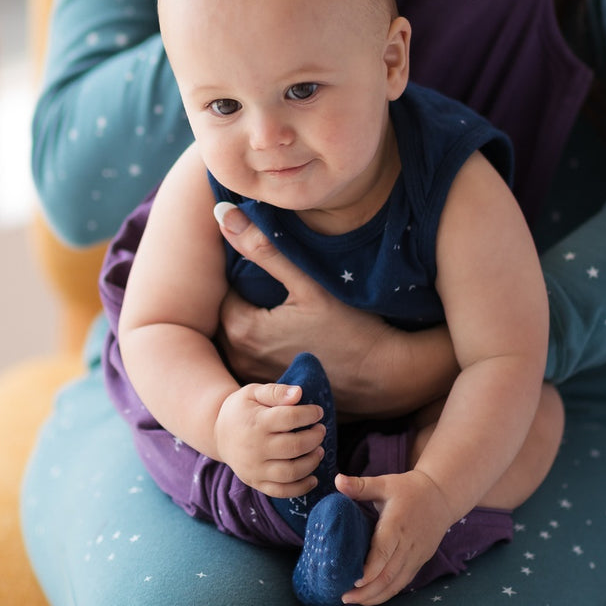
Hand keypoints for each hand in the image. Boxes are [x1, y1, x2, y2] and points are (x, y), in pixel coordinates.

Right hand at [214, 381, 325, 497]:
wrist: (218, 434)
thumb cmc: (241, 410)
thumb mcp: (253, 393)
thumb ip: (276, 392)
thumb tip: (299, 393)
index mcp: (256, 422)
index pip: (290, 418)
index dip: (310, 414)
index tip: (318, 412)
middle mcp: (255, 448)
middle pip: (294, 446)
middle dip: (315, 438)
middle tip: (321, 430)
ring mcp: (254, 469)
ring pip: (291, 472)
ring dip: (312, 462)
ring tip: (319, 450)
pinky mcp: (256, 483)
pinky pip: (282, 492)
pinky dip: (301, 488)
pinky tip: (313, 478)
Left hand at [215, 204, 403, 415]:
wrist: (384, 374)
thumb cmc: (349, 326)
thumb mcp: (305, 282)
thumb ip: (262, 249)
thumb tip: (222, 214)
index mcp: (242, 329)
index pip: (221, 291)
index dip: (238, 275)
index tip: (262, 267)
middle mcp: (240, 359)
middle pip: (228, 316)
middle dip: (243, 298)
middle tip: (271, 284)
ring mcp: (256, 380)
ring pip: (240, 340)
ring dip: (252, 323)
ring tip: (281, 308)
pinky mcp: (274, 390)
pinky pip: (256, 360)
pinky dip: (265, 347)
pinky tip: (291, 336)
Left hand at [336, 469, 453, 605]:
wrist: (441, 496)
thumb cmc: (408, 489)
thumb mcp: (384, 483)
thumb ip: (360, 485)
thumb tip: (337, 480)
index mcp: (397, 524)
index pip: (383, 552)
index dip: (370, 570)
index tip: (354, 582)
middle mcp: (408, 543)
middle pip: (388, 574)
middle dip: (367, 590)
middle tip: (345, 598)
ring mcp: (416, 555)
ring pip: (397, 583)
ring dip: (376, 596)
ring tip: (355, 601)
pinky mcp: (420, 561)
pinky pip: (404, 582)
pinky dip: (388, 592)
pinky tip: (372, 597)